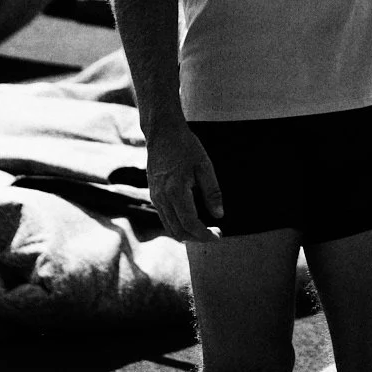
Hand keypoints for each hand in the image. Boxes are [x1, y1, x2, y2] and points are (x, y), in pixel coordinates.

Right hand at [147, 123, 223, 242]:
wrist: (162, 133)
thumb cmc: (185, 146)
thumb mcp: (205, 166)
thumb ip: (212, 192)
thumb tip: (219, 215)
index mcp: (176, 191)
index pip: (190, 224)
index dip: (205, 234)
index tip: (218, 235)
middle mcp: (162, 198)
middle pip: (178, 231)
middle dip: (196, 237)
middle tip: (213, 234)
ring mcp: (155, 197)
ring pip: (169, 227)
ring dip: (186, 233)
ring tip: (204, 229)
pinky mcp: (153, 194)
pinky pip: (164, 217)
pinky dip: (177, 224)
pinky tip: (190, 219)